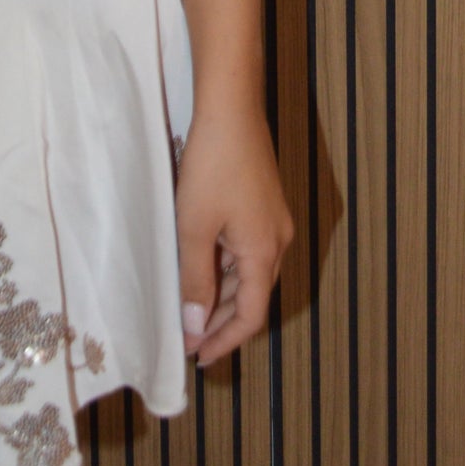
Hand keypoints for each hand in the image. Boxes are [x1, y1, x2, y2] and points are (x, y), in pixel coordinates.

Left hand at [174, 102, 293, 369]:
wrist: (231, 107)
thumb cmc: (212, 166)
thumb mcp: (195, 227)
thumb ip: (195, 280)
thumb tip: (194, 327)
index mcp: (264, 252)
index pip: (251, 316)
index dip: (225, 341)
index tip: (198, 358)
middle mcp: (277, 240)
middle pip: (252, 296)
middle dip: (220, 322)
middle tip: (187, 338)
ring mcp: (272, 220)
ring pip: (248, 273)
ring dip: (220, 295)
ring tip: (188, 308)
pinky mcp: (263, 203)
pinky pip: (246, 250)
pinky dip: (224, 268)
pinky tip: (199, 266)